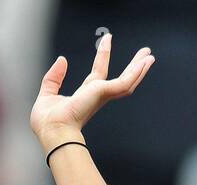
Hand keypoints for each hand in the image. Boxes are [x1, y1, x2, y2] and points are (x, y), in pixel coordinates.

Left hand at [31, 33, 153, 149]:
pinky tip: (144, 62)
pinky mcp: (105, 93)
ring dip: (139, 68)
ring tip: (149, 55)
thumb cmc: (48, 123)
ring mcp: (102, 95)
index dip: (103, 57)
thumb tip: (62, 59)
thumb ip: (54, 77)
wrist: (53, 131)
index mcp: (85, 96)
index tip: (107, 41)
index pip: (97, 73)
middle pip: (120, 78)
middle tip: (144, 54)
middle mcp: (97, 96)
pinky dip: (136, 72)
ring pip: (127, 81)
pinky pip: (125, 82)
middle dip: (132, 66)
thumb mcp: (47, 94)